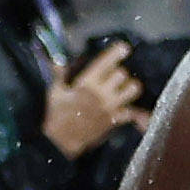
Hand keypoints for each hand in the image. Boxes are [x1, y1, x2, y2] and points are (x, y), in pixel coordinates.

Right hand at [39, 41, 140, 155]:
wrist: (61, 142)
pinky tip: (132, 110)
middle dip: (120, 73)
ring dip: (131, 87)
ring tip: (125, 89)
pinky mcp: (115, 120)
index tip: (124, 48)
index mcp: (87, 83)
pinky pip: (133, 112)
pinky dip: (134, 111)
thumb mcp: (55, 92)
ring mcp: (111, 107)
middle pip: (123, 74)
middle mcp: (102, 93)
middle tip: (116, 76)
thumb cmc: (57, 115)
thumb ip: (59, 74)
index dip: (116, 53)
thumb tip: (57, 60)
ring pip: (133, 90)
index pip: (105, 63)